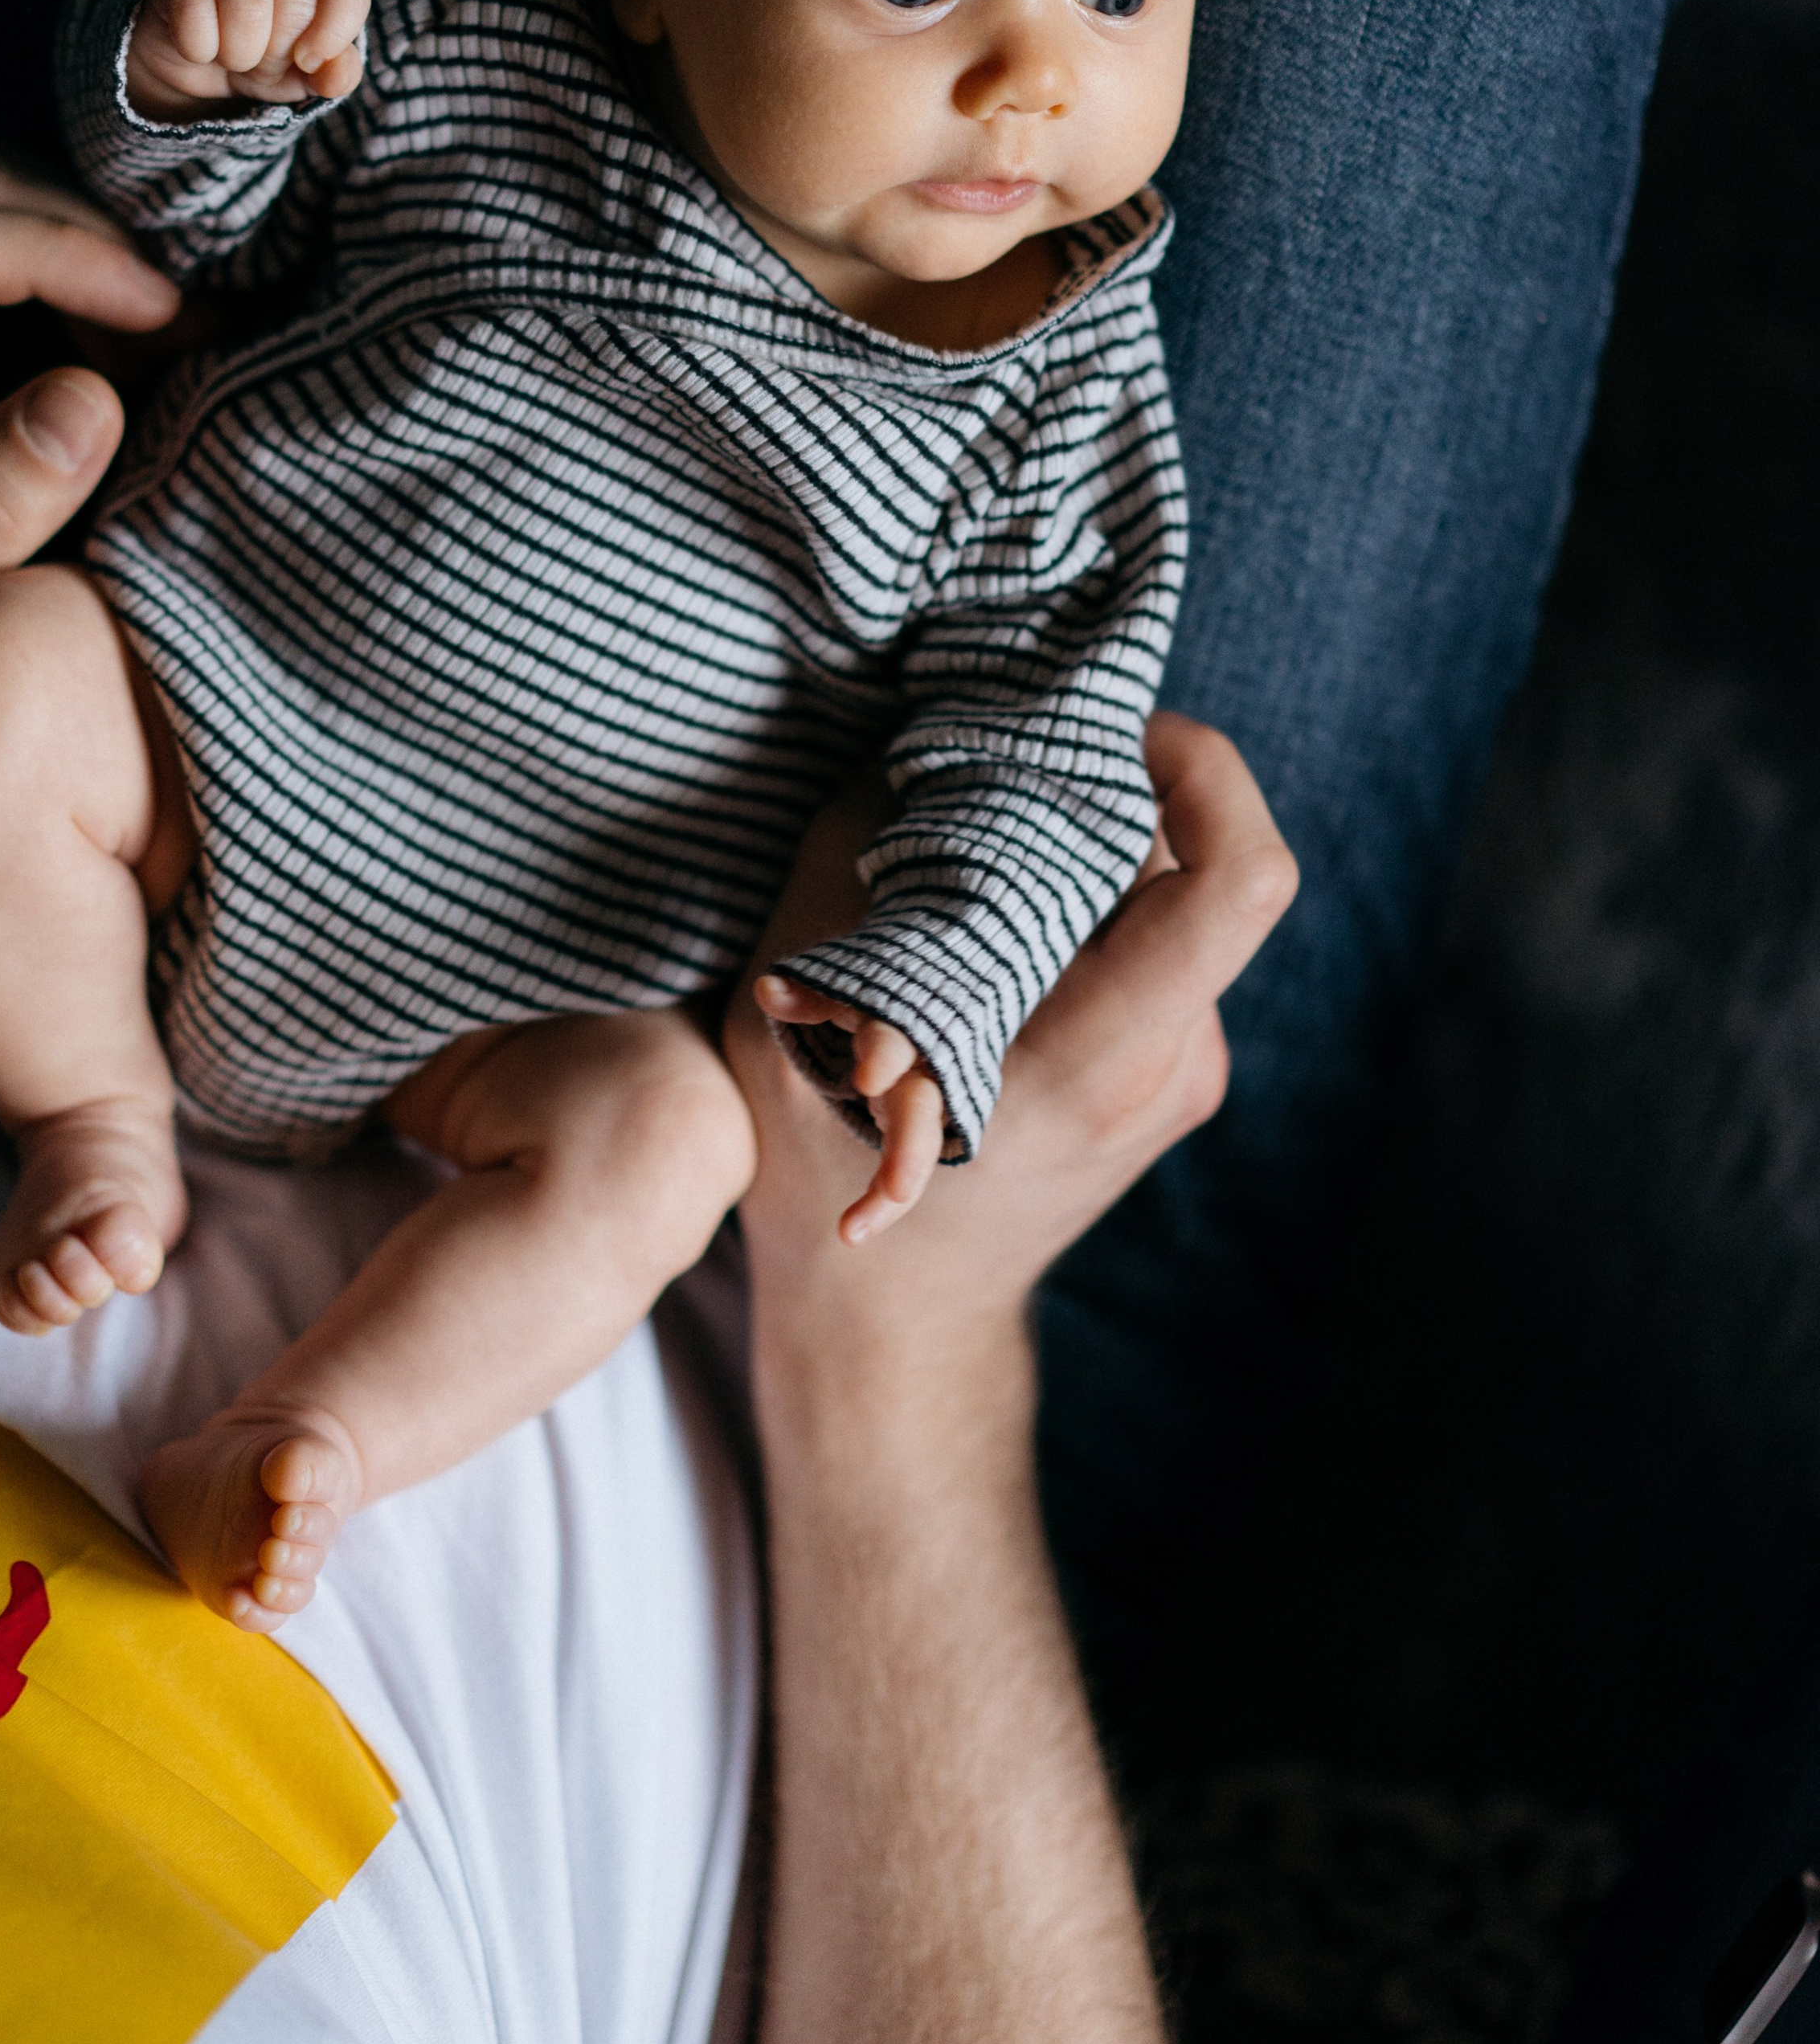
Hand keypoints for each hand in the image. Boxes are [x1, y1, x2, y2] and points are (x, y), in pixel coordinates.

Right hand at [126, 0, 370, 120]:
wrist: (198, 53)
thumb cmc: (265, 53)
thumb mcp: (305, 72)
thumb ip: (334, 74)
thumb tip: (336, 78)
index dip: (333, 34)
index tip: (307, 61)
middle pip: (297, 3)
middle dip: (278, 53)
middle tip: (262, 61)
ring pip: (249, 3)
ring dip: (240, 53)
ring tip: (233, 57)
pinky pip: (195, 9)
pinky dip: (199, 47)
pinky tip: (200, 49)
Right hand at [728, 715, 1296, 1381]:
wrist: (889, 1317)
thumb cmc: (824, 1158)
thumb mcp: (803, 997)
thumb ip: (867, 851)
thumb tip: (935, 730)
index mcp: (1103, 1051)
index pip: (1240, 882)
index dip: (1200, 769)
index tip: (1107, 726)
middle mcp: (1172, 1062)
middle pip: (1186, 861)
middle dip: (1092, 792)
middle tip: (980, 774)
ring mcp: (1182, 1071)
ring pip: (1163, 895)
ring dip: (1073, 848)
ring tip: (956, 865)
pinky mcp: (1165, 1065)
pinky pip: (1146, 937)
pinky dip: (1073, 899)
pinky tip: (978, 924)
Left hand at [750, 975, 945, 1241]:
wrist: (930, 1005)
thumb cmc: (872, 995)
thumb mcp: (842, 989)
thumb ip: (809, 996)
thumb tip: (766, 990)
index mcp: (898, 1029)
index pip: (894, 1043)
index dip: (883, 1059)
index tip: (866, 1080)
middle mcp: (922, 1070)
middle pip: (920, 1112)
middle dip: (910, 1151)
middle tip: (897, 1192)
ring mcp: (927, 1101)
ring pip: (919, 1150)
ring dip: (889, 1196)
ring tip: (850, 1233)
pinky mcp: (921, 1127)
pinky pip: (904, 1170)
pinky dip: (883, 1202)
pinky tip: (852, 1230)